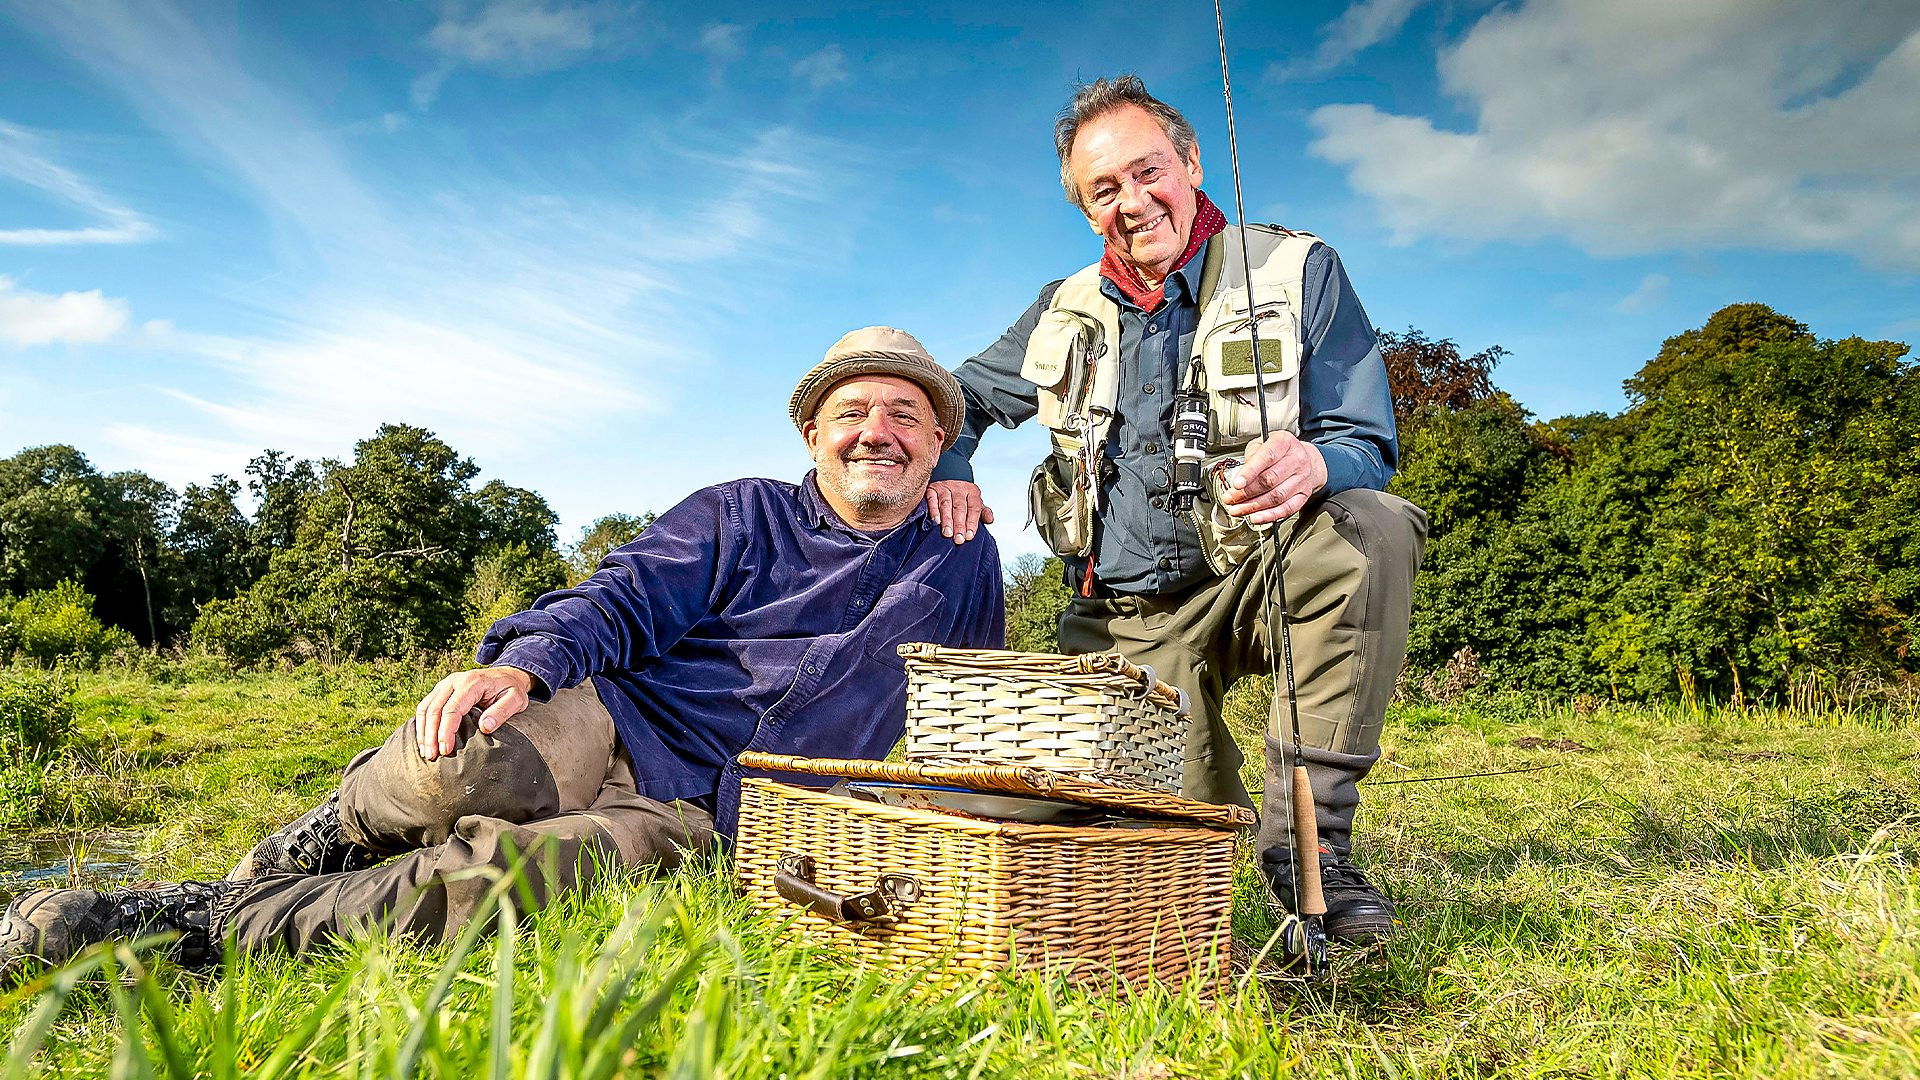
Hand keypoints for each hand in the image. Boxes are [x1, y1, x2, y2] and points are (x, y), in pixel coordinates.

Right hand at [412, 666, 534, 760]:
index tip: (446, 750)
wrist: (507, 675)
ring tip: (426, 752)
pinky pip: (426, 706)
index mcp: (472, 683)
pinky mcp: (441, 690)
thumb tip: (485, 727)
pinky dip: (422, 724)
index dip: (446, 731)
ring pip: (426, 708)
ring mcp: (446, 684)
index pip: (452, 709)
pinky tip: (424, 740)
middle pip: (434, 709)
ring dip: (423, 731)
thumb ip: (502, 712)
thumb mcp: (516, 699)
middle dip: (431, 735)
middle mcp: (454, 681)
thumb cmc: (511, 689)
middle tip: (432, 756)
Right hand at [924, 480, 994, 543]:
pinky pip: (932, 499)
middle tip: (958, 538)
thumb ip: (983, 513)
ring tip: (947, 533)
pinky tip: (935, 521)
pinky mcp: (932, 489)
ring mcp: (945, 488)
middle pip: (960, 507)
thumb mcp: (975, 504)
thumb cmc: (962, 498)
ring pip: (946, 504)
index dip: (972, 522)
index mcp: (972, 492)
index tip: (969, 536)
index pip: (974, 508)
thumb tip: (990, 520)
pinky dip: (934, 510)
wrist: (948, 482)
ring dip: (946, 520)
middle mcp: (959, 488)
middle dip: (959, 524)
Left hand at [1219, 433, 1327, 523]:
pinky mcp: (1304, 495)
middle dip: (1246, 493)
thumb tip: (1240, 476)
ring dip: (1254, 506)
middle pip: (1270, 480)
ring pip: (1276, 497)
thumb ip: (1251, 455)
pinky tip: (1256, 517)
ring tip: (1237, 509)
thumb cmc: (1280, 451)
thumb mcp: (1263, 442)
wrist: (1307, 458)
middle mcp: (1297, 459)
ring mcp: (1302, 478)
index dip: (1250, 472)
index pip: (1267, 457)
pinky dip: (1269, 515)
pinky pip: (1287, 508)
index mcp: (1285, 442)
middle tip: (1230, 499)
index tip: (1236, 484)